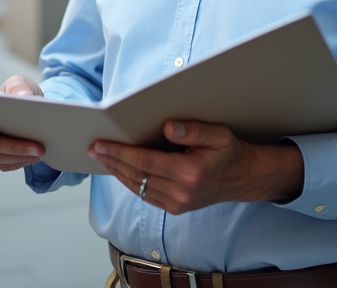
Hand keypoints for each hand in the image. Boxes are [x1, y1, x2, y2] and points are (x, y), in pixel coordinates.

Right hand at [0, 75, 45, 171]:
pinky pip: (7, 165)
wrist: (29, 107)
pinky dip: (22, 161)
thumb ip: (18, 87)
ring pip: (0, 158)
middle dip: (13, 147)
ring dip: (21, 156)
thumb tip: (24, 97)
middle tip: (36, 146)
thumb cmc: (17, 93)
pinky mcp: (0, 159)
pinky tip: (35, 156)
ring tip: (40, 150)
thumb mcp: (18, 83)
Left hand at [88, 120, 303, 214]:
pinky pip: (145, 195)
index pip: (144, 161)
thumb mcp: (217, 134)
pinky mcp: (176, 208)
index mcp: (189, 173)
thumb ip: (192, 130)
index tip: (100, 144)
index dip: (119, 152)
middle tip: (93, 148)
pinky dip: (129, 182)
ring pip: (138, 187)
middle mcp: (181, 192)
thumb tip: (166, 128)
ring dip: (117, 172)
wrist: (243, 179)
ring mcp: (177, 204)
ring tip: (101, 157)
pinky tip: (120, 170)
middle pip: (136, 175)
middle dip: (112, 161)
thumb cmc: (229, 152)